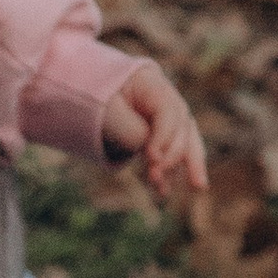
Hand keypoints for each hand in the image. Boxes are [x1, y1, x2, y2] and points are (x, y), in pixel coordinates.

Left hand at [102, 61, 209, 201]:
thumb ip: (133, 131)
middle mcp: (168, 101)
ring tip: (165, 191)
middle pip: (183, 128)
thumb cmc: (97, 96)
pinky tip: (163, 192)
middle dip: (174, 155)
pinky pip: (171, 156)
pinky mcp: (162, 138)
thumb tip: (154, 156)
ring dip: (179, 168)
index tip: (151, 158)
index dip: (164, 137)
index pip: (169, 113)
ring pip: (186, 144)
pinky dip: (168, 174)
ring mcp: (168, 119)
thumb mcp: (108, 110)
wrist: (91, 93)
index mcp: (154, 85)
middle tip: (156, 174)